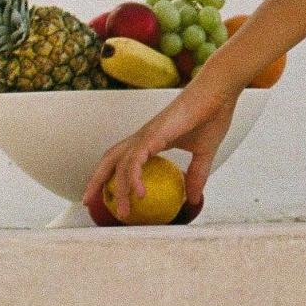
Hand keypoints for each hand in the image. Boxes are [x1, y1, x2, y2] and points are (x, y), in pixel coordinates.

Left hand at [83, 74, 239, 223]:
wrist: (218, 93)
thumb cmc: (211, 115)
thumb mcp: (204, 154)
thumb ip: (196, 175)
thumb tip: (193, 199)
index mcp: (151, 139)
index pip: (122, 159)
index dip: (109, 174)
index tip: (104, 193)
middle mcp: (143, 137)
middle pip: (110, 160)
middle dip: (96, 181)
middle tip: (87, 201)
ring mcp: (146, 135)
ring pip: (120, 165)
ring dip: (118, 189)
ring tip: (122, 212)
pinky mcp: (153, 135)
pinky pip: (136, 160)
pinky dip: (133, 178)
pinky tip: (139, 194)